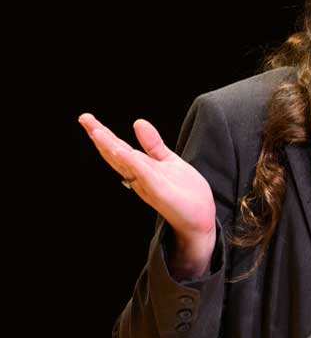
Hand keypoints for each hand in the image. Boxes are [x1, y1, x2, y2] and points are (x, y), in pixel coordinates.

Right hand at [79, 113, 216, 277]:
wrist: (200, 219)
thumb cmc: (184, 193)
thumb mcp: (167, 161)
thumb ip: (152, 144)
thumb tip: (137, 121)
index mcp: (140, 169)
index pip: (118, 148)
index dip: (102, 134)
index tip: (86, 118)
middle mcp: (139, 178)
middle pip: (116, 155)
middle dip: (100, 137)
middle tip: (84, 118)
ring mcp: (149, 186)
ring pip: (126, 165)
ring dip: (111, 149)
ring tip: (97, 132)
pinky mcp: (162, 193)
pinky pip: (146, 177)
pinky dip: (135, 165)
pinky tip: (126, 153)